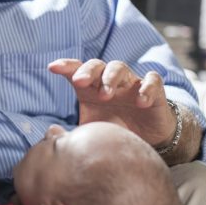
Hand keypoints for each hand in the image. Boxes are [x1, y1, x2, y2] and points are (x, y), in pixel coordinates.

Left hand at [48, 58, 176, 147]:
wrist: (149, 139)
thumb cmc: (115, 129)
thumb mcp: (91, 131)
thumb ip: (73, 133)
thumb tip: (51, 138)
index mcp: (91, 87)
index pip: (77, 70)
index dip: (65, 66)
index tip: (52, 68)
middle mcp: (109, 80)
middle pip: (97, 65)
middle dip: (87, 71)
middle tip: (79, 81)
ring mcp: (131, 83)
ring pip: (120, 67)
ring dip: (111, 78)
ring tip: (105, 95)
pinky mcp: (154, 91)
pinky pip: (152, 80)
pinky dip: (146, 88)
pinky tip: (140, 102)